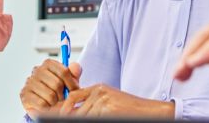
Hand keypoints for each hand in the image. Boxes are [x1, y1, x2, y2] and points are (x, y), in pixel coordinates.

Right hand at [19, 59, 81, 114]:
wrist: (44, 105)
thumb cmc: (57, 91)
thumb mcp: (68, 82)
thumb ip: (74, 74)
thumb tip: (76, 67)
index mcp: (48, 63)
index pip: (64, 72)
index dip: (72, 84)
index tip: (74, 90)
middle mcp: (37, 70)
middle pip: (57, 84)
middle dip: (63, 95)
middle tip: (62, 98)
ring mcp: (29, 82)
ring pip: (50, 95)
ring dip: (55, 102)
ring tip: (54, 102)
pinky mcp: (24, 94)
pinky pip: (41, 103)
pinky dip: (47, 107)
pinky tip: (46, 105)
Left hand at [57, 84, 173, 116]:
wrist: (148, 110)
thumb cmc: (130, 108)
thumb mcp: (110, 99)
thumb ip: (93, 102)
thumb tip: (72, 112)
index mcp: (98, 88)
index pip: (73, 95)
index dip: (64, 107)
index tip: (60, 115)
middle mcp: (99, 92)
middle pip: (76, 110)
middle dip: (74, 118)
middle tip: (66, 121)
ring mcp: (103, 101)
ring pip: (84, 117)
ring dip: (86, 120)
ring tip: (100, 117)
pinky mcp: (108, 110)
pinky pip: (93, 119)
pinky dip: (94, 121)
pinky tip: (105, 119)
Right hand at [173, 16, 208, 108]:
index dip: (206, 51)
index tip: (191, 64)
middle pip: (206, 37)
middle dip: (191, 54)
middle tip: (179, 71)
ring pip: (198, 43)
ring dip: (186, 59)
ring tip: (177, 75)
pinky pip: (197, 51)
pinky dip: (188, 62)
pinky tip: (181, 74)